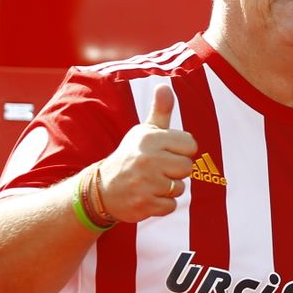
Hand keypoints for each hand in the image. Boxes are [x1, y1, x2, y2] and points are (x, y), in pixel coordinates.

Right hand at [96, 84, 198, 222]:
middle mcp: (147, 159)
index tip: (166, 153)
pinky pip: (171, 206)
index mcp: (149, 139)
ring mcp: (145, 183)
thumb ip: (160, 111)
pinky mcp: (144, 204)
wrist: (102, 189)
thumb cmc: (131, 156)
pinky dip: (162, 205)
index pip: (190, 145)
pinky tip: (147, 197)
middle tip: (157, 170)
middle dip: (176, 172)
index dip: (182, 151)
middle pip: (187, 168)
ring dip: (168, 189)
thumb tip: (165, 86)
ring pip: (180, 188)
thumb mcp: (143, 132)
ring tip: (150, 183)